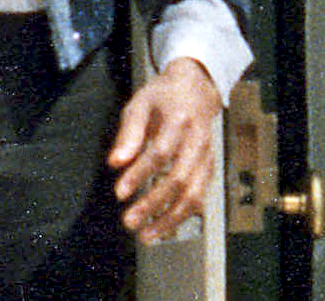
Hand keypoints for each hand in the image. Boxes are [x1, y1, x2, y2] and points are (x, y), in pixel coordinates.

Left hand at [107, 57, 221, 243]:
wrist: (196, 90)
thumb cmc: (163, 97)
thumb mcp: (140, 104)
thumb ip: (128, 134)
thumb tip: (114, 163)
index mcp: (179, 119)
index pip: (161, 153)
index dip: (140, 175)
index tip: (120, 193)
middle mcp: (197, 140)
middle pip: (178, 179)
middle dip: (153, 204)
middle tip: (129, 221)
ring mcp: (207, 157)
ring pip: (193, 195)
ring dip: (169, 219)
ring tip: (146, 235)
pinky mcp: (210, 169)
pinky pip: (199, 198)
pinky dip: (182, 217)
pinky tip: (163, 227)